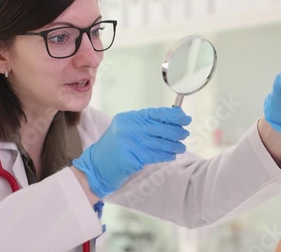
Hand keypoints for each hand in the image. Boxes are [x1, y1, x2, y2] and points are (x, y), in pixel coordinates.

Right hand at [73, 107, 190, 198]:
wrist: (96, 167)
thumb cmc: (114, 150)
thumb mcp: (126, 131)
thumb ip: (145, 125)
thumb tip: (171, 121)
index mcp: (128, 118)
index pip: (155, 113)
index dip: (173, 116)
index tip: (185, 118)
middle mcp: (129, 128)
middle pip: (160, 127)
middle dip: (176, 131)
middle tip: (185, 134)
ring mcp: (130, 142)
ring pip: (160, 142)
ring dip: (174, 145)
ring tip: (181, 147)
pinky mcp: (132, 157)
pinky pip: (155, 155)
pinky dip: (166, 155)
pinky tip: (171, 155)